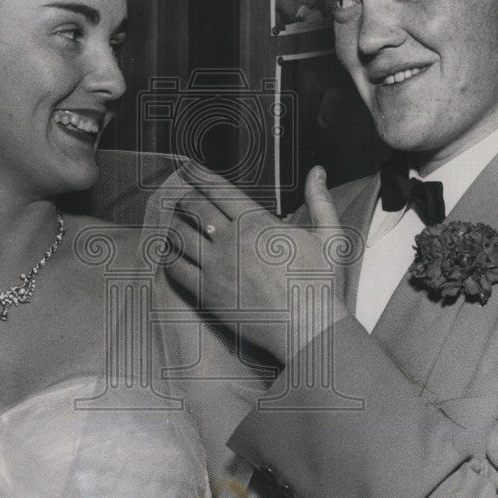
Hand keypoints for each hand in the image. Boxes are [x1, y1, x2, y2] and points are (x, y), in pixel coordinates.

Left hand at [164, 165, 358, 363]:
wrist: (308, 328)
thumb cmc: (320, 285)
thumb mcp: (328, 236)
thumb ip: (320, 200)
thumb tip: (317, 172)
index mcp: (257, 222)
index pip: (219, 190)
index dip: (199, 176)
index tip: (189, 169)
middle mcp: (231, 240)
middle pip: (195, 209)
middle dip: (184, 198)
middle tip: (180, 196)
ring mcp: (216, 267)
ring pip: (181, 236)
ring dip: (174, 225)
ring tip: (172, 222)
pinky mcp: (208, 293)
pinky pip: (177, 269)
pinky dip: (169, 257)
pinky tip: (169, 254)